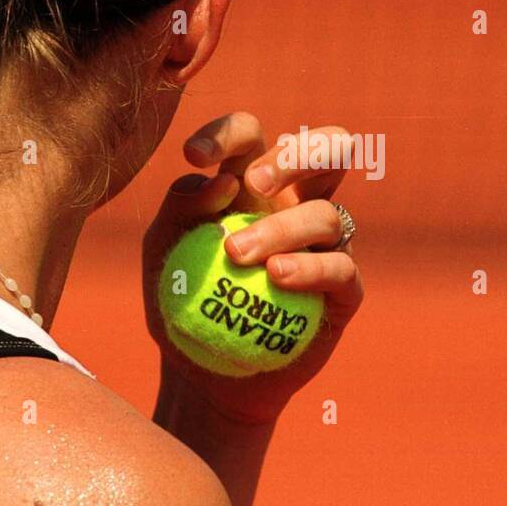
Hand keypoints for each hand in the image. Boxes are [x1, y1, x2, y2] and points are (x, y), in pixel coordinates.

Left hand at [143, 112, 363, 422]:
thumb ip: (180, 208)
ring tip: (238, 255)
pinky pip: (339, 268)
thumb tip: (220, 182)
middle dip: (297, 155)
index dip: (229, 132)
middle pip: (330, 149)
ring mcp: (328, 246)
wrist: (205, 373)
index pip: (254, 136)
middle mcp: (299, 204)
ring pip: (326, 215)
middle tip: (254, 184)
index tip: (194, 157)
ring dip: (281, 229)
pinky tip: (275, 276)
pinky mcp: (344, 290)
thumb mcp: (162, 251)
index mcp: (254, 183)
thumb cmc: (182, 301)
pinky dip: (309, 268)